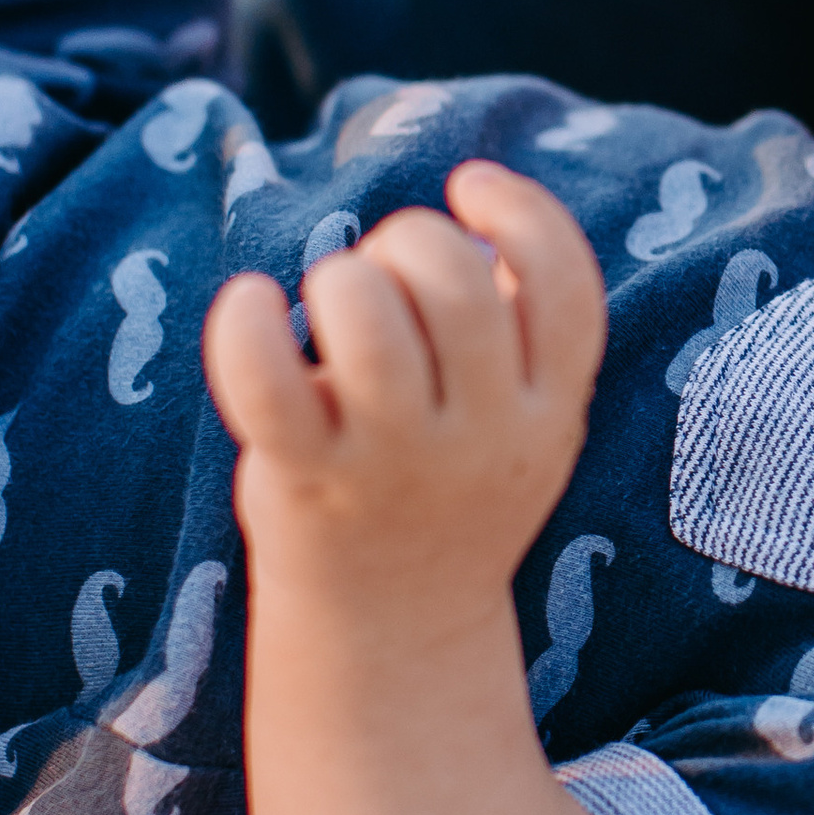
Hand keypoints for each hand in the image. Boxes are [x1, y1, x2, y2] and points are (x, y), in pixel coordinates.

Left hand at [204, 160, 608, 617]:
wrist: (392, 627)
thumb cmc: (447, 486)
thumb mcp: (521, 420)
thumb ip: (520, 331)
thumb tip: (484, 199)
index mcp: (550, 411)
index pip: (566, 288)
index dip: (523, 212)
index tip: (469, 187)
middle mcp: (483, 438)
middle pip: (458, 287)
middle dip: (410, 242)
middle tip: (384, 275)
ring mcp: (395, 464)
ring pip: (370, 319)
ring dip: (342, 277)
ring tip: (332, 304)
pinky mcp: (309, 481)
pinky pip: (267, 383)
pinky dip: (247, 325)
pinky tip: (251, 302)